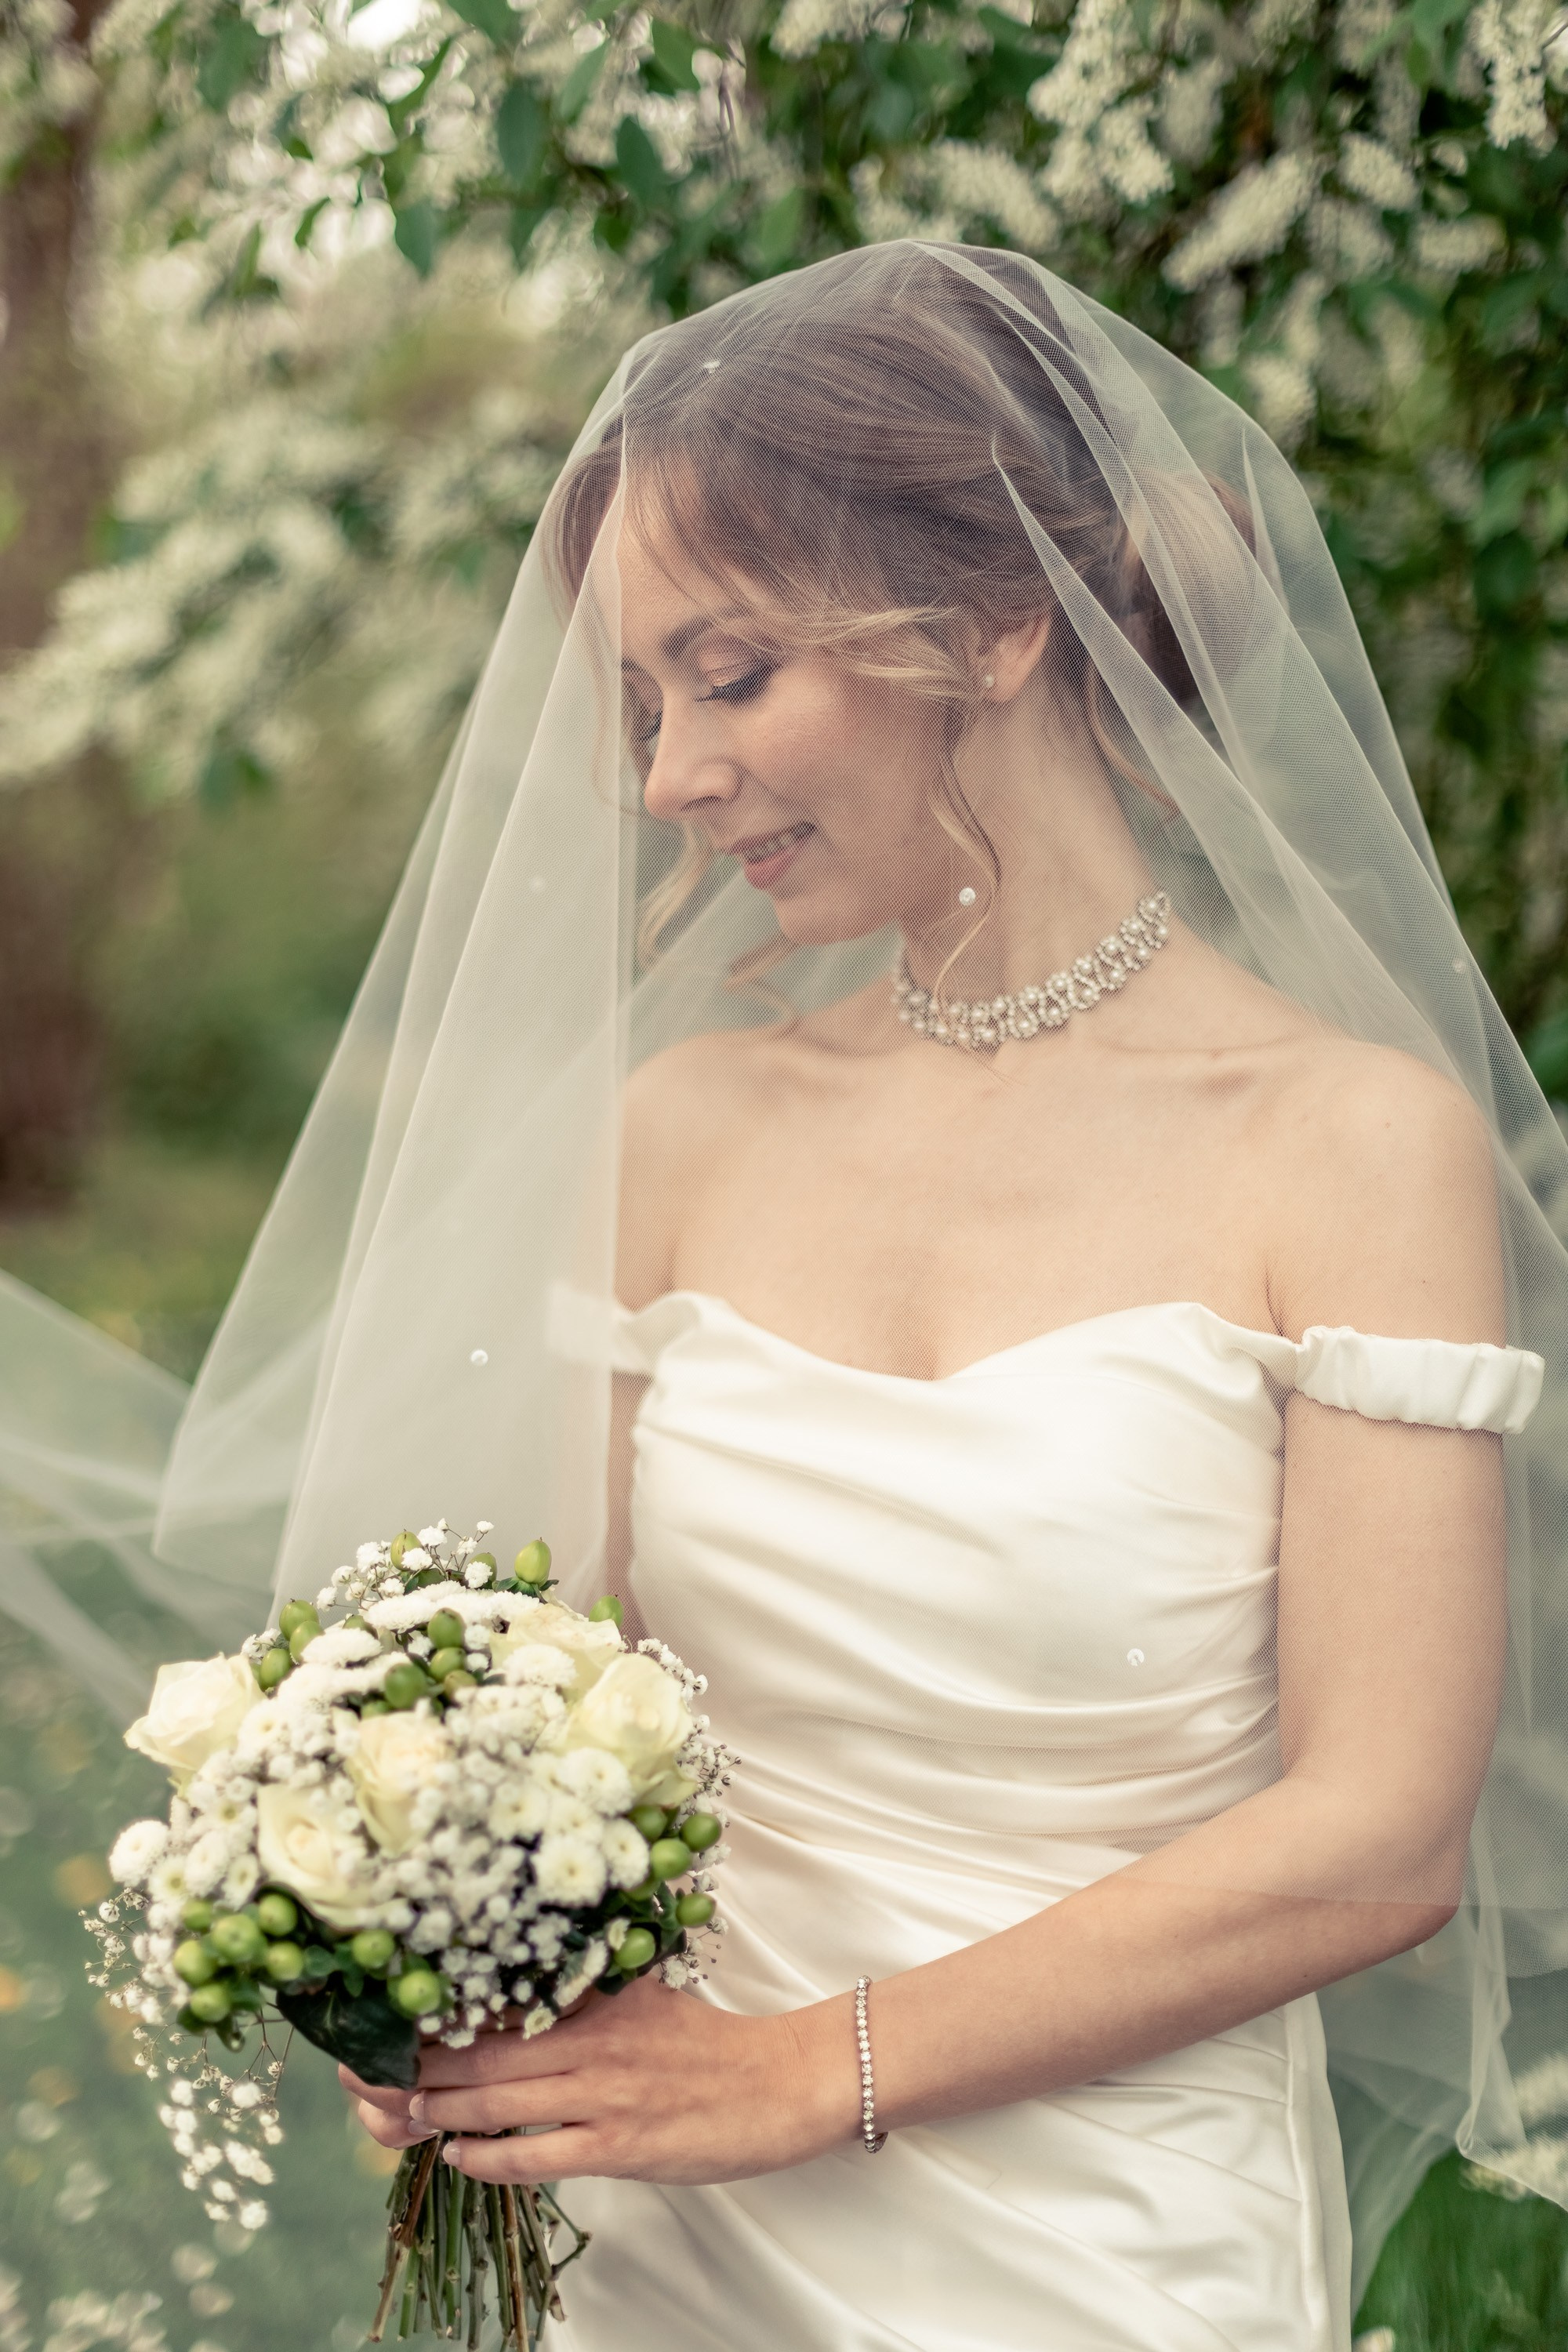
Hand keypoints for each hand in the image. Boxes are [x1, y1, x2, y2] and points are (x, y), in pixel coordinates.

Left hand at [341, 1977, 858, 2185]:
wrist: (777, 2084)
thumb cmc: (705, 2043)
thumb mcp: (643, 1995)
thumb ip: (586, 1988)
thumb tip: (525, 1978)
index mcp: (598, 1996)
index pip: (502, 1997)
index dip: (440, 2010)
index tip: (391, 2014)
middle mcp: (593, 2038)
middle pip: (484, 2049)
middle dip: (418, 2062)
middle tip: (367, 2071)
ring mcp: (605, 2093)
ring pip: (500, 2099)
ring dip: (441, 2107)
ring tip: (402, 2111)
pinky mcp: (620, 2146)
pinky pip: (540, 2153)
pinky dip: (491, 2153)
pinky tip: (458, 2153)